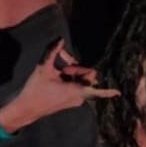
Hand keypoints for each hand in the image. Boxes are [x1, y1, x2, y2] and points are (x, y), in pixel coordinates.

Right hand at [0, 38, 118, 132]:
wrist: (26, 108)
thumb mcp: (42, 68)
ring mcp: (76, 101)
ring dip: (72, 73)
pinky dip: (70, 79)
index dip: (106, 90)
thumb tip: (59, 38)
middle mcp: (78, 97)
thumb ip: (52, 52)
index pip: (96, 89)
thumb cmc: (35, 89)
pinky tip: (57, 77)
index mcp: (75, 90)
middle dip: (76, 67)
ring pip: (82, 81)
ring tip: (57, 71)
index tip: (118, 93)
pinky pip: (78, 86)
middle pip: (87, 76)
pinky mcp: (71, 102)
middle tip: (62, 63)